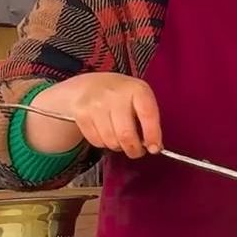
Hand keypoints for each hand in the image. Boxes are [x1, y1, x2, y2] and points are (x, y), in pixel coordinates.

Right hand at [27, 72, 163, 158]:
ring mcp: (96, 104)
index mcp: (136, 89)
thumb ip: (148, 119)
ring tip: (120, 139)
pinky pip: (97, 141)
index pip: (147, 114)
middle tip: (137, 151)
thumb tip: (154, 146)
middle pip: (126, 134)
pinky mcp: (82, 114)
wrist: (89, 85)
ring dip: (118, 147)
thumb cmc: (120, 95)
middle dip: (134, 149)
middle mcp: (115, 95)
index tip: (154, 148)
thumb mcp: (138, 98)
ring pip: (111, 141)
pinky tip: (106, 134)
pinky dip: (103, 144)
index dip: (152, 134)